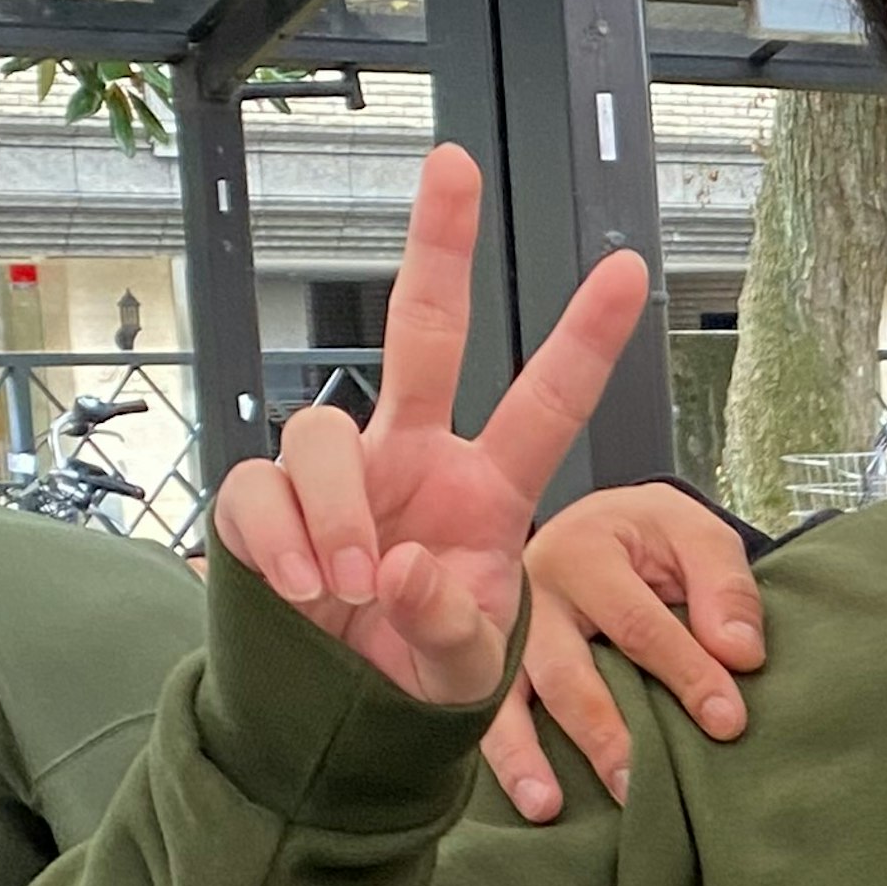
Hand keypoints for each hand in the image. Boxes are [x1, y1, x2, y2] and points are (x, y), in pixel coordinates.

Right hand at [211, 146, 649, 708]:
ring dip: (336, 513)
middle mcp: (412, 458)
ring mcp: (338, 477)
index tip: (629, 270)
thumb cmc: (418, 675)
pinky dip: (279, 538)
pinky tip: (305, 589)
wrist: (339, 721)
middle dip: (437, 245)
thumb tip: (406, 569)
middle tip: (454, 164)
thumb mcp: (465, 669)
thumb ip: (450, 626)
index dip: (585, 339)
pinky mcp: (265, 507)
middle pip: (421, 332)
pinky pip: (256, 492)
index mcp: (486, 489)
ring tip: (352, 588)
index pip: (545, 403)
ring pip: (318, 433)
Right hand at [488, 484, 771, 817]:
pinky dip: (503, 760)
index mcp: (585, 551)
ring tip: (549, 807)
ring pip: (509, 698)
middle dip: (604, 732)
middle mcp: (532, 594)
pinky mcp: (491, 667)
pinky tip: (526, 801)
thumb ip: (725, 588)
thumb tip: (739, 656)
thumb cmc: (650, 539)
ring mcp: (504, 635)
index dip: (685, 674)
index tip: (727, 722)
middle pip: (566, 671)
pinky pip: (489, 716)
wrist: (596, 526)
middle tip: (638, 785)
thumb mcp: (698, 536)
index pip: (637, 624)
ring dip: (526, 757)